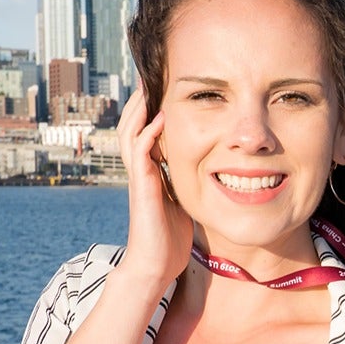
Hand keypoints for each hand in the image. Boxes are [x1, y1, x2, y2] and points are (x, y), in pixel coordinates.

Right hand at [117, 80, 192, 286]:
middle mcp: (141, 171)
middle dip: (141, 101)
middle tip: (150, 76)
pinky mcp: (142, 188)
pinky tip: (161, 117)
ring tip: (149, 85)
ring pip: (132, 133)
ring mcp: (139, 178)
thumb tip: (213, 177)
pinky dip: (149, 133)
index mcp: (151, 173)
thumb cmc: (170, 240)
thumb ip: (190, 187)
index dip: (152, 111)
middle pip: (133, 126)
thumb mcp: (184, 205)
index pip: (147, 132)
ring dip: (140, 109)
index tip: (164, 89)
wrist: (156, 267)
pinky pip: (141, 153)